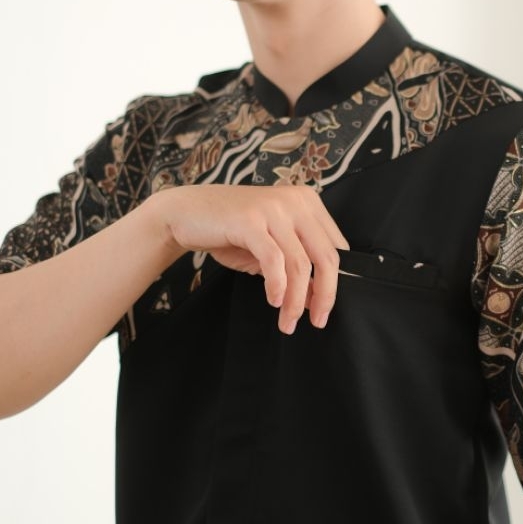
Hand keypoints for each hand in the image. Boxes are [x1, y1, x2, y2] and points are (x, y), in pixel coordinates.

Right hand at [155, 183, 348, 333]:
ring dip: (296, 300)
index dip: (336, 282)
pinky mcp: (250, 220)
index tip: (324, 308)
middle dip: (325, 295)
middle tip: (317, 322)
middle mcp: (295, 202)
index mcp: (307, 204)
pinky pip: (273, 260)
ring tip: (288, 321)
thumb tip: (317, 299)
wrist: (186, 213)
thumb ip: (296, 269)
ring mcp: (273, 208)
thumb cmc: (231, 231)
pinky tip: (273, 301)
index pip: (337, 248)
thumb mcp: (272, 249)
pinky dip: (277, 286)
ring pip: (300, 264)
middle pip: (326, 257)